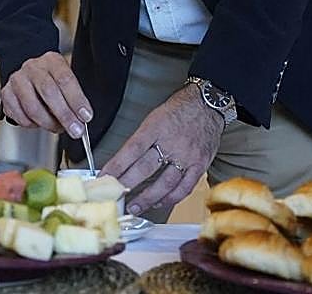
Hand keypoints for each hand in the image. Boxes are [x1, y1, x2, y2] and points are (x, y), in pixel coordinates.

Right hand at [1, 51, 91, 138]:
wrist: (28, 74)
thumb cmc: (50, 79)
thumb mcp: (65, 81)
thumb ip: (73, 98)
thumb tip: (81, 119)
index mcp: (51, 61)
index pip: (65, 79)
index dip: (76, 100)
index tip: (85, 116)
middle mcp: (32, 67)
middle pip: (49, 92)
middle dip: (64, 115)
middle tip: (75, 130)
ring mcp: (17, 80)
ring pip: (33, 107)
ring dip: (48, 123)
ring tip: (57, 127)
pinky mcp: (6, 94)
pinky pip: (20, 116)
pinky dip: (32, 125)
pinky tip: (39, 122)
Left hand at [101, 83, 221, 214]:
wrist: (208, 104)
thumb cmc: (179, 109)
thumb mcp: (154, 117)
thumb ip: (142, 139)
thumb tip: (124, 161)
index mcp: (156, 128)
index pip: (132, 150)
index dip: (116, 166)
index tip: (104, 177)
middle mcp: (172, 143)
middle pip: (145, 168)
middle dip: (127, 184)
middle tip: (115, 196)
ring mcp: (187, 156)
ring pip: (165, 182)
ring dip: (147, 198)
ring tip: (134, 206)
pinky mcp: (200, 165)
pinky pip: (184, 188)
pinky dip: (170, 198)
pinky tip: (158, 203)